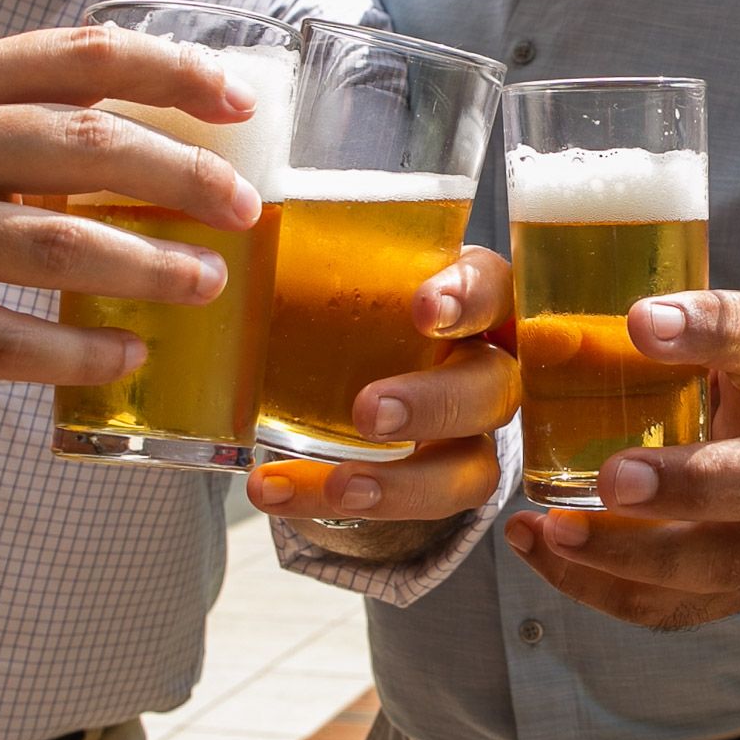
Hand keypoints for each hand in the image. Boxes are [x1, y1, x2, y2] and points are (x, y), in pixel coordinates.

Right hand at [0, 23, 265, 384]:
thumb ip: (40, 126)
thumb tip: (185, 150)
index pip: (81, 58)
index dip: (172, 74)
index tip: (239, 105)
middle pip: (85, 147)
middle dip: (183, 177)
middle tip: (244, 211)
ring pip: (57, 246)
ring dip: (148, 267)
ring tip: (209, 283)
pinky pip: (8, 342)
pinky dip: (81, 353)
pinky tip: (130, 355)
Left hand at [246, 247, 518, 524]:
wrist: (341, 366)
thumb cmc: (354, 302)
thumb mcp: (342, 272)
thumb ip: (315, 256)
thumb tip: (245, 227)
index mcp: (473, 298)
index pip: (494, 289)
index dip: (469, 299)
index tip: (424, 309)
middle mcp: (487, 364)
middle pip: (493, 388)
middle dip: (434, 404)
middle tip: (369, 412)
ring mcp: (472, 433)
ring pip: (471, 469)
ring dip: (404, 484)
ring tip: (339, 486)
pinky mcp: (441, 483)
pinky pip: (411, 512)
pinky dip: (333, 503)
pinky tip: (278, 492)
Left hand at [505, 291, 739, 628]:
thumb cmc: (708, 390)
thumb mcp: (690, 346)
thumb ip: (633, 333)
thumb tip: (534, 339)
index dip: (710, 330)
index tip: (640, 321)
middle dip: (692, 485)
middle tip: (613, 477)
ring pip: (718, 562)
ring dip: (631, 552)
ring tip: (557, 529)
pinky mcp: (727, 588)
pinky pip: (664, 602)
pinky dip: (592, 583)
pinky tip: (536, 544)